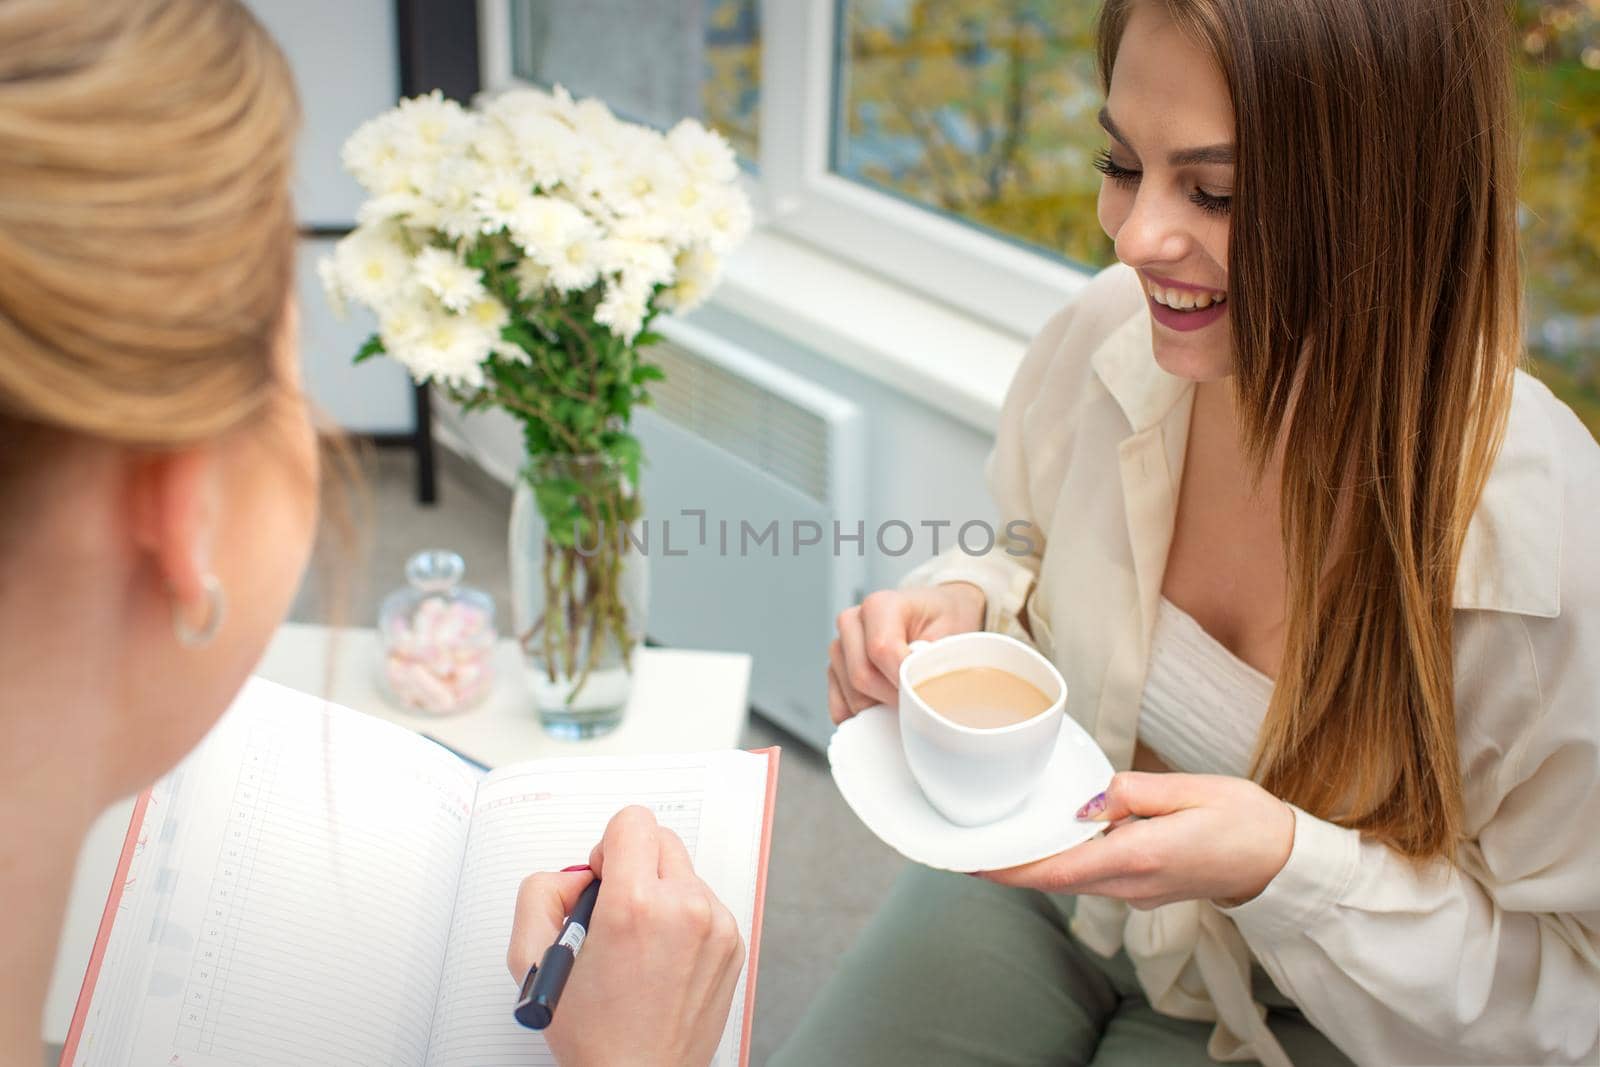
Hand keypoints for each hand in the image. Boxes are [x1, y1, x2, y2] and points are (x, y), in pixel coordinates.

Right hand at [507, 806, 743, 1066]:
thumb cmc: (593, 1034)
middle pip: (661, 839)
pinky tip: (662, 958)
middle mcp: (684, 908)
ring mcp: (716, 926)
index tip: (603, 879)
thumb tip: (575, 874)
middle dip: (633, 865)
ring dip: (660, 892)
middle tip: (616, 910)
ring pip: (683, 872)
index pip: (632, 821)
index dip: (608, 847)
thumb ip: (542, 893)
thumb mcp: (533, 959)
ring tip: (639, 944)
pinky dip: (683, 918)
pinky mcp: (732, 943)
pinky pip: (704, 903)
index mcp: (635, 905)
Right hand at [827, 582, 985, 723]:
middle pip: (862, 676)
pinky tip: (884, 710)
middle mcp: (852, 623)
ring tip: (907, 698)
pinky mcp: (835, 671)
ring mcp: (840, 647)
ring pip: (851, 695)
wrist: (935, 617)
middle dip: (893, 697)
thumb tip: (923, 693)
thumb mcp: (951, 632)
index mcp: (880, 605)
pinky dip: (863, 717)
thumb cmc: (942, 621)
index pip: (881, 650)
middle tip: (920, 702)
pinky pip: (839, 706)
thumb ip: (934, 660)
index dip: (903, 679)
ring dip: (880, 707)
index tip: (924, 694)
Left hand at [977, 772, 1296, 908]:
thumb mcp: (1191, 789)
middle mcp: (1133, 884)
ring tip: (1005, 837)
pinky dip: (1069, 861)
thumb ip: (1135, 792)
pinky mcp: (1146, 891)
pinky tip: (1059, 838)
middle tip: (972, 845)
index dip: (1013, 870)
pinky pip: (1096, 877)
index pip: (1060, 870)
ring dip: (1041, 863)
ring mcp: (1139, 893)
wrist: (1281, 861)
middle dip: (1015, 865)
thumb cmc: (1243, 819)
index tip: (975, 863)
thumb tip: (1090, 800)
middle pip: (1058, 878)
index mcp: (1140, 856)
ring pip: (1075, 879)